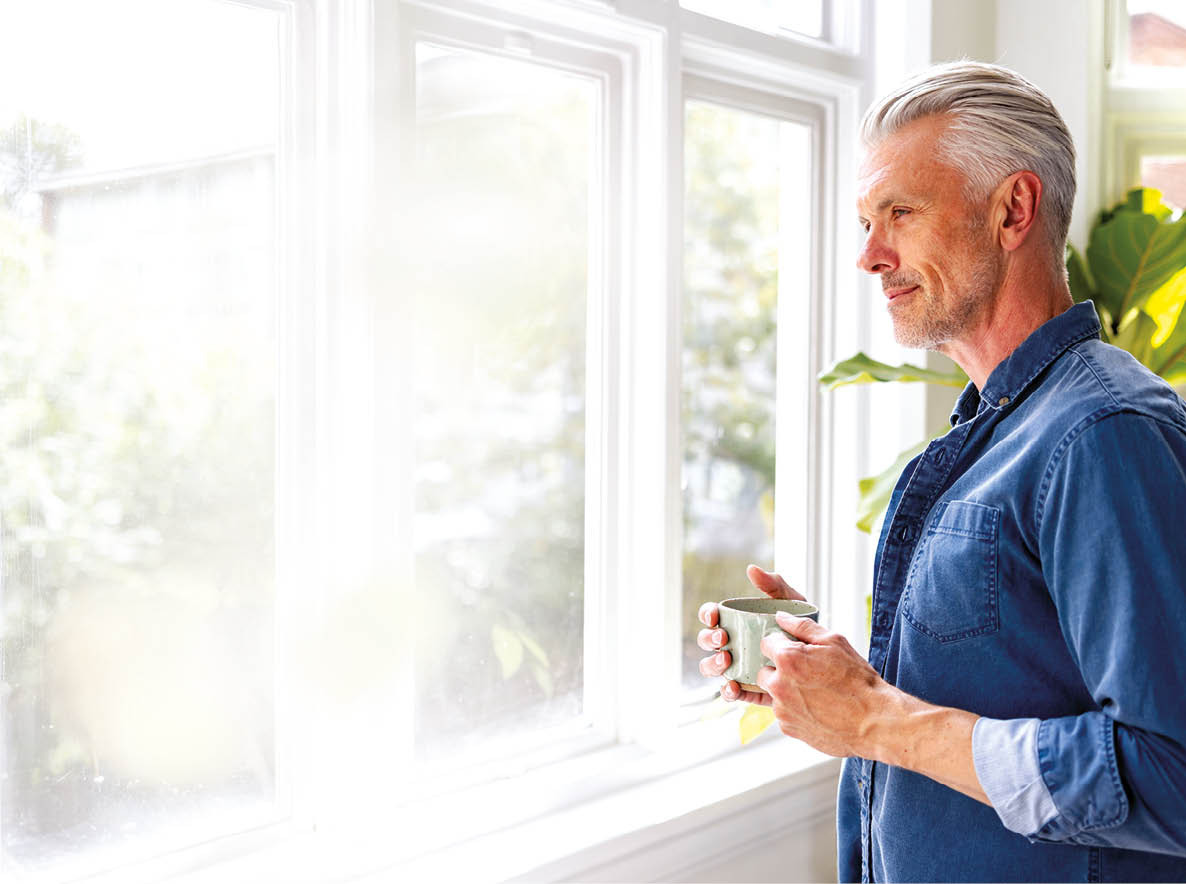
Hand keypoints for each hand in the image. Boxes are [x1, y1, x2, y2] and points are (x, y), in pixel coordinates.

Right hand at [697, 565, 807, 702]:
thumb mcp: (791, 602)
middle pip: (707, 641)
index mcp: (735, 621)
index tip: (714, 616)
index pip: (711, 616)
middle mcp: (731, 644)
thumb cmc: (801, 625)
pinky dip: (727, 691)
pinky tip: (734, 687)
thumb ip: (774, 584)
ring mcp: (737, 666)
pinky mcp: (747, 687)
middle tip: (724, 639)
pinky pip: (730, 691)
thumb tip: (752, 569)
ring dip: (713, 664)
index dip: (707, 614)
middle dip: (709, 639)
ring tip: (727, 661)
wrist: (823, 657)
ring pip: (712, 667)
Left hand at [755, 610, 884, 757]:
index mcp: (788, 660)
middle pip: (763, 671)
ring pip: (773, 694)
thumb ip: (802, 627)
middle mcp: (779, 686)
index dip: (781, 644)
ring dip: (786, 691)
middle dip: (778, 669)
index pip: (766, 643)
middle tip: (805, 672)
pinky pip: (783, 713)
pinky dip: (794, 710)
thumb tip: (782, 618)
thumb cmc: (857, 681)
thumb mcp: (834, 642)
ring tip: (815, 692)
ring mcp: (782, 710)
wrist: (873, 721)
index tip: (794, 650)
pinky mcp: (788, 728)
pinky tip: (816, 707)